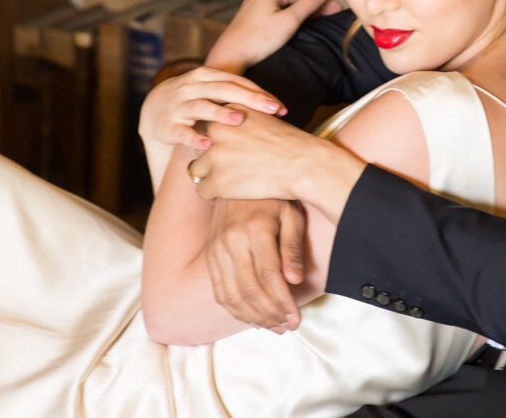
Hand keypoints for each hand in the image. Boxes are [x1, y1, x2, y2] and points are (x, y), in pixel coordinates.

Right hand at [139, 67, 285, 150]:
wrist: (152, 109)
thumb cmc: (193, 99)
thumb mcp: (211, 90)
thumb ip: (236, 93)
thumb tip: (273, 105)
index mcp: (206, 76)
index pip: (237, 82)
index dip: (259, 93)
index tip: (280, 107)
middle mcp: (192, 87)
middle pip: (224, 90)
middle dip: (249, 99)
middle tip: (272, 110)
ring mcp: (179, 105)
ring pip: (202, 107)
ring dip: (220, 113)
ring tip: (239, 120)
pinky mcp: (169, 125)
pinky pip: (182, 131)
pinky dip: (193, 137)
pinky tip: (206, 144)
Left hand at [191, 107, 365, 222]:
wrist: (302, 164)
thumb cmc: (289, 144)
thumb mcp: (262, 119)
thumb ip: (240, 121)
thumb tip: (222, 132)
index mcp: (228, 112)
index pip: (208, 127)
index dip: (217, 141)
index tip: (230, 150)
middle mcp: (216, 131)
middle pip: (199, 147)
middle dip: (210, 158)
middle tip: (229, 167)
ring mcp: (214, 156)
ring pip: (196, 170)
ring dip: (209, 177)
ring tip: (229, 181)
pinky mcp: (217, 181)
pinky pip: (202, 191)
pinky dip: (213, 195)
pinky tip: (230, 193)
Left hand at [205, 0, 342, 72]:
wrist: (230, 58)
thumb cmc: (258, 41)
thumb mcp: (288, 21)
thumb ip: (307, 4)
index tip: (338, 9)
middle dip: (314, 3)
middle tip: (333, 14)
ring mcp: (253, 8)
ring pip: (283, 4)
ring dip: (302, 9)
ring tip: (319, 18)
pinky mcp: (249, 21)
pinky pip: (274, 13)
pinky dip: (289, 16)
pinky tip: (295, 24)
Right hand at [206, 199, 306, 330]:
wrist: (237, 179)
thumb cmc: (272, 198)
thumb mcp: (291, 215)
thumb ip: (292, 248)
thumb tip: (295, 281)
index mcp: (255, 230)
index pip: (269, 276)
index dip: (283, 302)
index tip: (296, 319)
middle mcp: (231, 241)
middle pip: (250, 290)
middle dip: (270, 314)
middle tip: (287, 326)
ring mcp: (216, 250)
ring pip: (232, 295)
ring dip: (253, 317)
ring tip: (274, 326)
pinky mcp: (209, 256)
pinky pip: (219, 291)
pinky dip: (235, 310)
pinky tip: (253, 318)